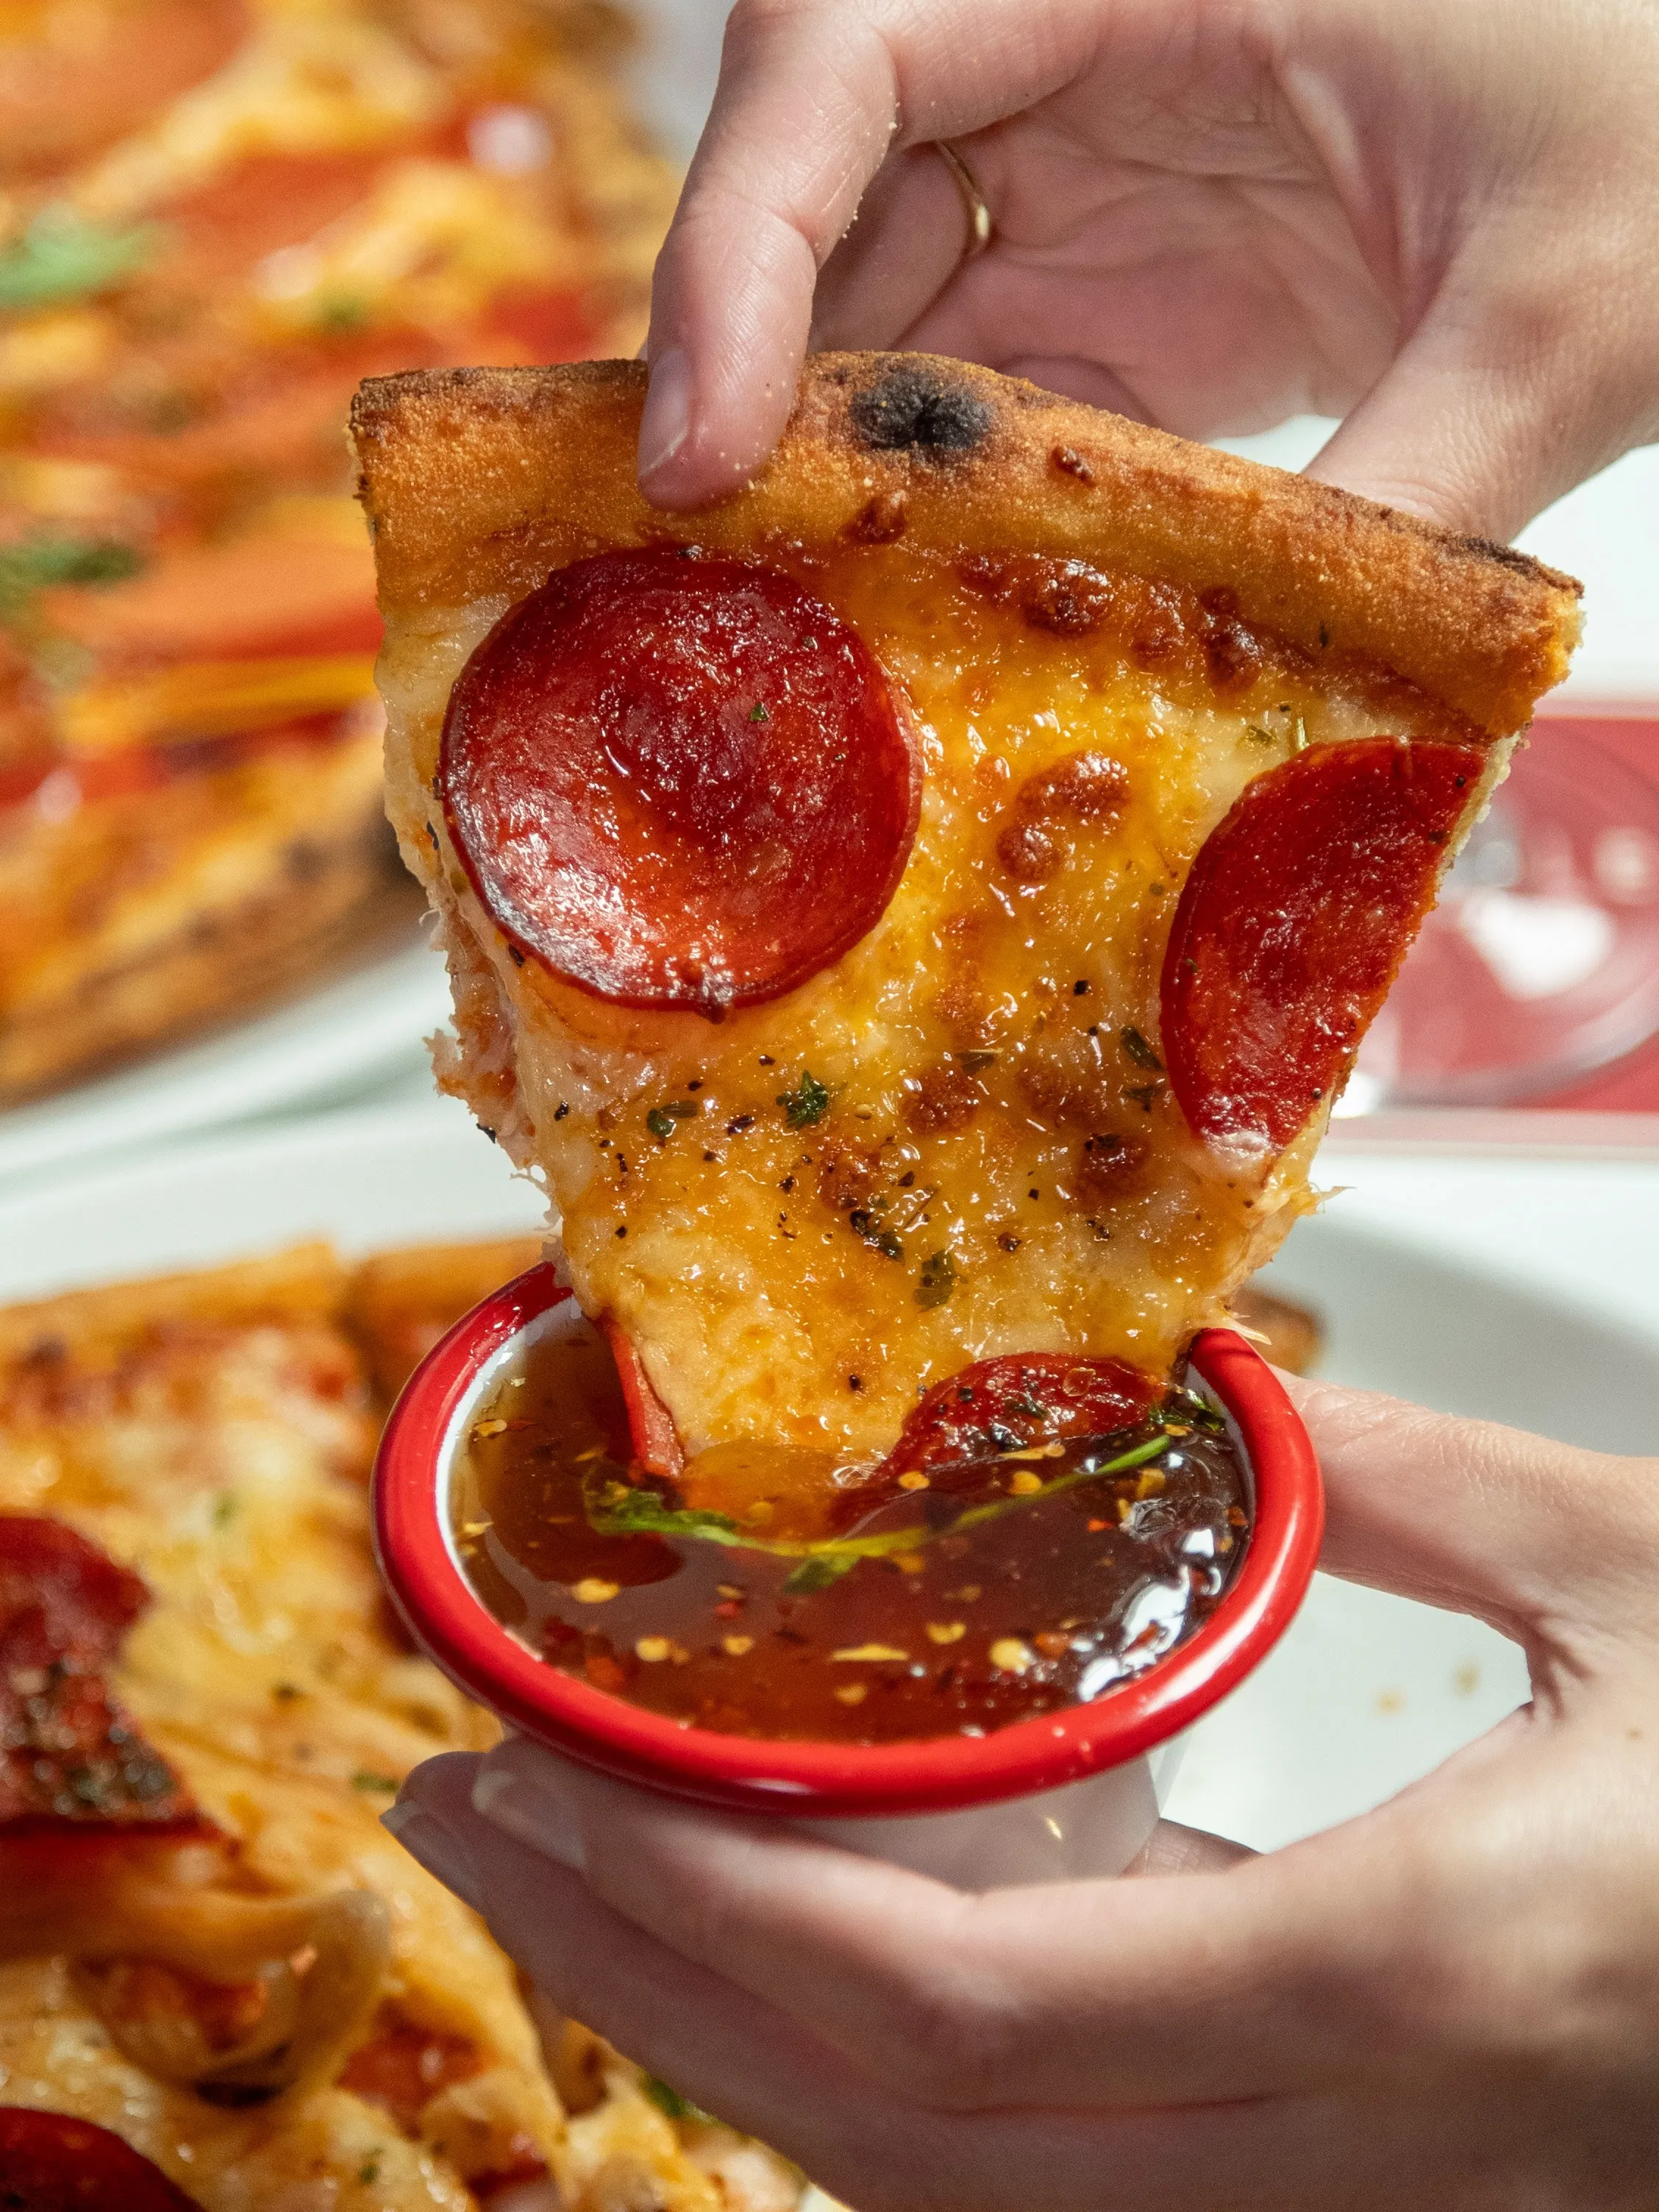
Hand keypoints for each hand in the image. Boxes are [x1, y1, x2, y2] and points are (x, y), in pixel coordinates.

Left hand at [388, 1378, 1658, 2210]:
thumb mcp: (1642, 1582)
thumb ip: (1401, 1491)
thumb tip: (1214, 1401)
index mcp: (1415, 1981)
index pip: (964, 2015)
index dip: (714, 1910)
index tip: (551, 1775)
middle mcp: (1356, 2156)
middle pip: (903, 2147)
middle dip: (648, 1992)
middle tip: (484, 1823)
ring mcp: (1358, 2210)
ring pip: (960, 2204)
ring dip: (738, 2055)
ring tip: (584, 1893)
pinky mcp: (1366, 2191)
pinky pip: (1054, 2190)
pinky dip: (883, 2090)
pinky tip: (800, 1969)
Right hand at [633, 0, 1658, 540]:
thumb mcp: (1559, 312)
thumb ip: (1404, 498)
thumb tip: (1277, 720)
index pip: (843, 48)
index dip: (736, 242)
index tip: (703, 448)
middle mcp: (1082, 51)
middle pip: (816, 188)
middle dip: (748, 376)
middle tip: (702, 578)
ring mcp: (1095, 178)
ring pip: (875, 306)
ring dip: (832, 467)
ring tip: (799, 636)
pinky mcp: (1124, 290)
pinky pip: (979, 394)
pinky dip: (940, 512)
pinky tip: (930, 629)